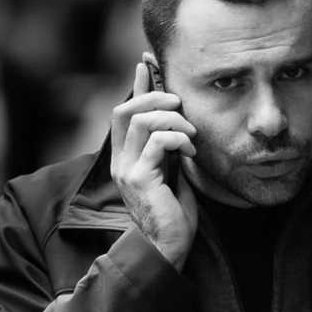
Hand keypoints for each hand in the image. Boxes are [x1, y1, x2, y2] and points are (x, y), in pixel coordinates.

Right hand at [109, 58, 200, 269]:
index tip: (146, 64)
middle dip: (155, 98)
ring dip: (172, 120)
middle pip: (126, 109)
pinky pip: (157, 142)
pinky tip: (190, 150)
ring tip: (191, 134)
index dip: (136, 86)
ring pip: (141, 121)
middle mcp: (120, 160)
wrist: (167, 247)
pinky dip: (177, 139)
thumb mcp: (171, 171)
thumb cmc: (172, 213)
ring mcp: (127, 169)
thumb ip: (168, 147)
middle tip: (179, 104)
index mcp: (125, 157)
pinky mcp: (139, 178)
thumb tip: (178, 121)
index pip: (124, 111)